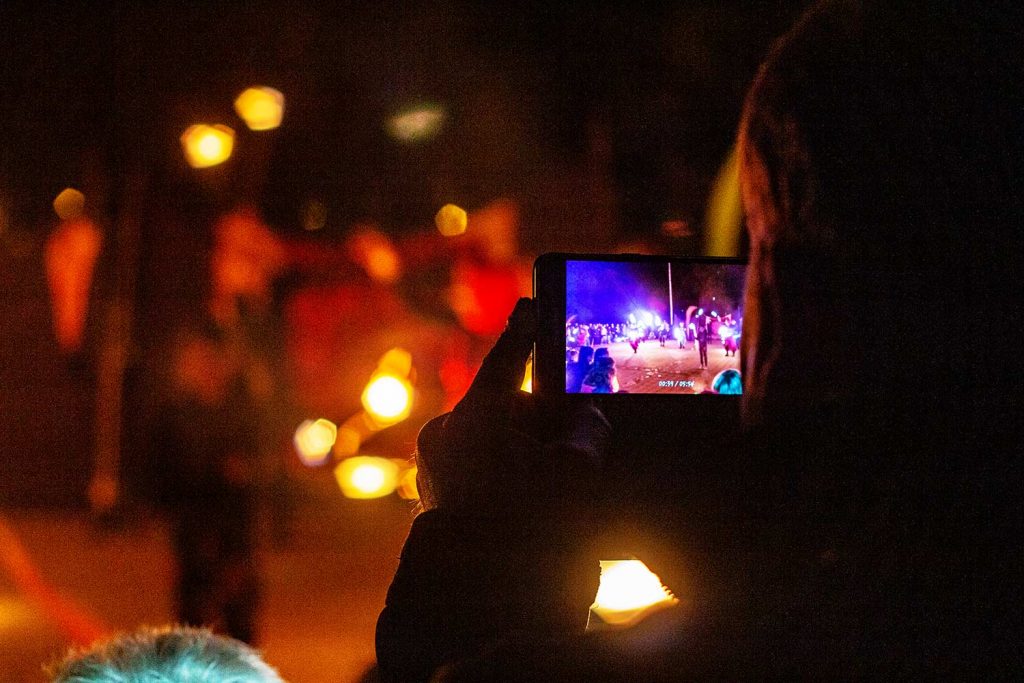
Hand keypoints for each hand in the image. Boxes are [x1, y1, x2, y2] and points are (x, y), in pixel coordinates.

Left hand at [416, 298, 609, 512]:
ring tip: (557, 485)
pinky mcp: (435, 499)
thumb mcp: (577, 471)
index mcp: (475, 416)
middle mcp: (446, 435)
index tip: (532, 306)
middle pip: (504, 409)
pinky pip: (477, 472)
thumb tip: (587, 417)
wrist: (479, 600)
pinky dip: (505, 478)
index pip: (507, 358)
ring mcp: (434, 469)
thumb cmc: (531, 527)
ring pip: (492, 442)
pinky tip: (532, 504)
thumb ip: (587, 429)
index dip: (526, 330)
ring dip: (524, 453)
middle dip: (540, 420)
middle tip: (574, 438)